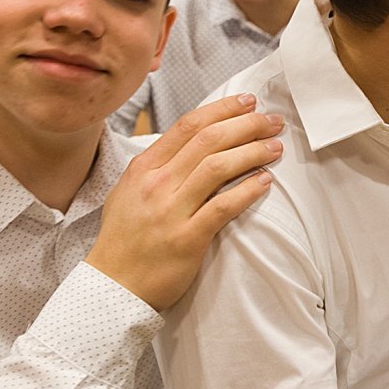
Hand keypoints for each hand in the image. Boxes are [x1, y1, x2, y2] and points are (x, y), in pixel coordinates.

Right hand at [86, 94, 282, 311]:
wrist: (112, 287)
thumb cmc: (125, 239)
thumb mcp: (129, 192)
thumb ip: (158, 167)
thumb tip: (191, 144)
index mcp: (144, 168)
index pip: (188, 126)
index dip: (222, 110)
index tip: (247, 102)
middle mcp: (157, 184)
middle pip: (209, 140)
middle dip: (246, 125)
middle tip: (272, 121)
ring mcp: (171, 211)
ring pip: (218, 167)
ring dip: (252, 152)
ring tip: (275, 148)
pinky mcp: (187, 239)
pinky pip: (223, 207)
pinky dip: (247, 191)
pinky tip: (265, 182)